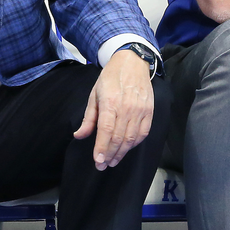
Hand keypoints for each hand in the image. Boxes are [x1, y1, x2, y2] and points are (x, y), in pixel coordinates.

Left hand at [74, 49, 154, 170]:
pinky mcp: (149, 111)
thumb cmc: (110, 78)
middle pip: (119, 138)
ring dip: (122, 153)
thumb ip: (89, 118)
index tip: (98, 161)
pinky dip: (135, 144)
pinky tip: (126, 149)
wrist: (133, 63)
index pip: (106, 130)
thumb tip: (79, 136)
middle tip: (102, 166)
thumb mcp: (94, 94)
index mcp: (110, 102)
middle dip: (110, 155)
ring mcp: (140, 110)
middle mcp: (127, 108)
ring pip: (131, 138)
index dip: (102, 148)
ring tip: (113, 161)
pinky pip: (143, 133)